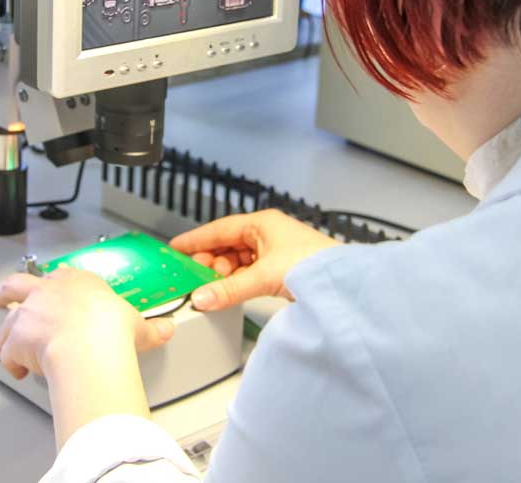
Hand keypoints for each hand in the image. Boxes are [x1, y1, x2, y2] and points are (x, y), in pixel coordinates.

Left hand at [0, 268, 174, 380]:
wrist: (88, 344)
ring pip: (7, 322)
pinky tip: (18, 372)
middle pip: (16, 285)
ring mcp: (28, 313)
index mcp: (77, 283)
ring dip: (4, 335)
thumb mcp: (137, 326)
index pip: (61, 276)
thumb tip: (167, 330)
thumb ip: (150, 329)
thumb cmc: (111, 330)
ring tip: (5, 348)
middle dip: (4, 291)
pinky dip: (10, 364)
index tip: (53, 288)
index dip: (54, 284)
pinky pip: (7, 354)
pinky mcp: (16, 338)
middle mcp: (47, 292)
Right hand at [170, 209, 340, 310]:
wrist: (344, 283)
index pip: (219, 229)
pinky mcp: (282, 268)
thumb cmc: (315, 264)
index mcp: (262, 223)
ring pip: (238, 261)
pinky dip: (237, 282)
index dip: (195, 239)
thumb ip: (229, 289)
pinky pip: (250, 272)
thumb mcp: (263, 276)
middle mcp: (268, 233)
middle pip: (227, 245)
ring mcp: (276, 251)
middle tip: (193, 277)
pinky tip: (230, 292)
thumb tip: (202, 297)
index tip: (175, 249)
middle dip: (209, 262)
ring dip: (224, 275)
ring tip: (211, 288)